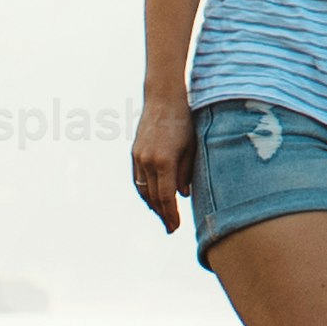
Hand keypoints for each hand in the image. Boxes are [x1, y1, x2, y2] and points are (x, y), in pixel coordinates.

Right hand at [129, 93, 193, 231]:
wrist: (163, 98)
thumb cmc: (185, 121)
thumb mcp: (192, 147)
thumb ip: (186, 173)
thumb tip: (182, 195)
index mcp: (164, 161)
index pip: (166, 197)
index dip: (171, 214)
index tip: (176, 227)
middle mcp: (147, 162)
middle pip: (153, 197)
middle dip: (162, 214)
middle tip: (171, 228)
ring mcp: (138, 157)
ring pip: (143, 190)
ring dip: (152, 205)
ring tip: (163, 216)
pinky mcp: (134, 152)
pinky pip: (138, 179)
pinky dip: (145, 191)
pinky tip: (153, 198)